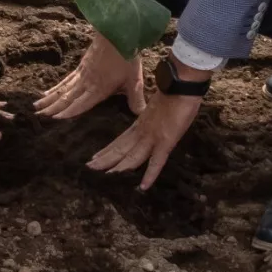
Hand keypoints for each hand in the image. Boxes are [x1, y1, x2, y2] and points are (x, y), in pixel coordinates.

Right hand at [37, 32, 145, 120]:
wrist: (116, 31)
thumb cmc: (126, 56)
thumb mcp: (134, 79)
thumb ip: (135, 97)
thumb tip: (139, 115)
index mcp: (98, 88)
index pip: (81, 104)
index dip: (68, 112)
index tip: (54, 120)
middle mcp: (86, 82)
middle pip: (67, 97)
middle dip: (53, 107)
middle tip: (39, 116)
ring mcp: (81, 73)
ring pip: (63, 89)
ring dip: (50, 98)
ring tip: (37, 106)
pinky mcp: (81, 66)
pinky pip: (66, 80)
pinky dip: (56, 87)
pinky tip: (48, 91)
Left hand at [87, 85, 203, 190]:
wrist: (181, 85)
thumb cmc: (174, 94)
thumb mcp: (159, 109)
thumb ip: (152, 118)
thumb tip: (150, 121)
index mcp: (141, 124)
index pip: (120, 141)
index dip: (108, 150)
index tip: (95, 157)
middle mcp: (143, 132)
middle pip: (121, 148)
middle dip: (105, 158)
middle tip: (89, 167)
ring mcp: (153, 137)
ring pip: (132, 156)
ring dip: (119, 166)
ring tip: (105, 175)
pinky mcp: (165, 142)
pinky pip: (157, 162)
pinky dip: (150, 175)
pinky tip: (143, 187)